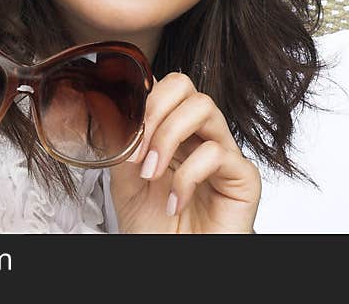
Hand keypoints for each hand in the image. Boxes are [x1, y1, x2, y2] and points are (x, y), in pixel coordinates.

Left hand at [108, 72, 260, 232]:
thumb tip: (104, 105)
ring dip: (168, 137)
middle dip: (154, 111)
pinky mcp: (243, 177)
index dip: (143, 98)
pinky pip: (217, 153)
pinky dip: (187, 175)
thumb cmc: (155, 230)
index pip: (165, 87)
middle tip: (137, 149)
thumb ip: (122, 142)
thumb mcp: (124, 181)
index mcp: (175, 131)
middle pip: (185, 85)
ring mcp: (224, 153)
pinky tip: (175, 200)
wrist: (172, 263)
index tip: (122, 127)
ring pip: (204, 107)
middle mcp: (200, 136)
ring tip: (150, 173)